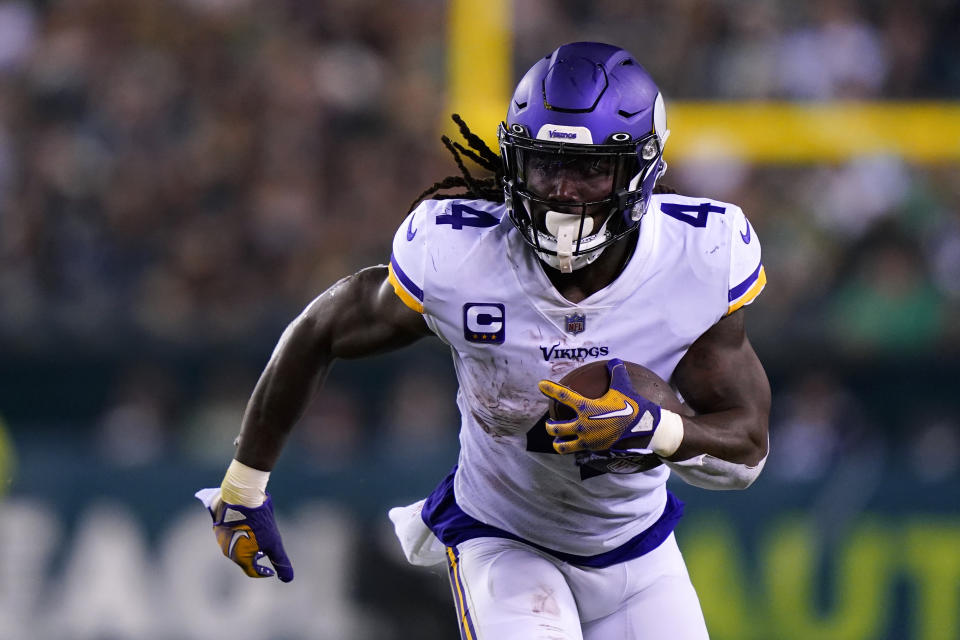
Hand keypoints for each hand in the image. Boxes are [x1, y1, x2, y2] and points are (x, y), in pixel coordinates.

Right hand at [195, 487, 293, 581]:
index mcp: (239, 557)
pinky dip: (239, 534)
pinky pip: (229, 534)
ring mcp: (220, 537)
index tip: (271, 571)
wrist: (240, 497)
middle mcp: (226, 550)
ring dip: (246, 546)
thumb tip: (288, 579)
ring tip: (257, 539)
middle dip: (254, 558)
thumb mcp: (274, 542)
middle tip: (264, 554)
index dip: (263, 572)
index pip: (252, 571)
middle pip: (243, 559)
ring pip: (235, 546)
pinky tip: (248, 525)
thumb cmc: (258, 521)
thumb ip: (280, 561)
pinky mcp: (218, 525)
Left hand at [538, 358, 662, 453]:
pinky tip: (574, 444)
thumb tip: (614, 360)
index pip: (563, 396)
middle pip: (555, 428)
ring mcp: (587, 439)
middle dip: (549, 426)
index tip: (540, 384)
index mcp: (587, 408)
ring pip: (562, 445)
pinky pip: (577, 450)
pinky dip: (573, 448)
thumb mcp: (623, 387)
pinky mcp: (594, 449)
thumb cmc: (632, 406)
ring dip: (557, 441)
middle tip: (550, 423)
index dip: (550, 389)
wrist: (644, 428)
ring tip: (557, 438)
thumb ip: (616, 372)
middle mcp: (583, 425)